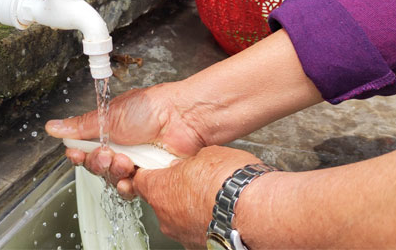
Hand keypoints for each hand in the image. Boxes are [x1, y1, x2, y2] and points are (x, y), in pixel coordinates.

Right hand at [45, 83, 207, 193]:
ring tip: (125, 160)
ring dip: (114, 171)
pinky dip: (129, 185)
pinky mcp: (150, 175)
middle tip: (107, 154)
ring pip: (112, 178)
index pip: (86, 148)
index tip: (76, 153)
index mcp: (111, 129)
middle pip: (97, 166)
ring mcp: (137, 161)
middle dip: (98, 162)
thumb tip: (54, 126)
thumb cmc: (152, 108)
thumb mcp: (109, 115)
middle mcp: (123, 146)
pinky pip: (132, 189)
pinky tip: (132, 175)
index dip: (79, 153)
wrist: (183, 118)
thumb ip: (81, 126)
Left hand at [133, 145, 262, 248]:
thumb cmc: (231, 181)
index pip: (141, 180)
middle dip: (176, 191)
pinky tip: (222, 213)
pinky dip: (206, 223)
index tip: (160, 168)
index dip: (151, 172)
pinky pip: (196, 231)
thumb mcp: (209, 154)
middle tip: (196, 181)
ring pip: (179, 218)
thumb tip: (193, 164)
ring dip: (191, 208)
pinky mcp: (201, 247)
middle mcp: (165, 216)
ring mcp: (182, 235)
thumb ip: (192, 162)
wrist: (254, 210)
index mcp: (160, 188)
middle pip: (160, 201)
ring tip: (214, 197)